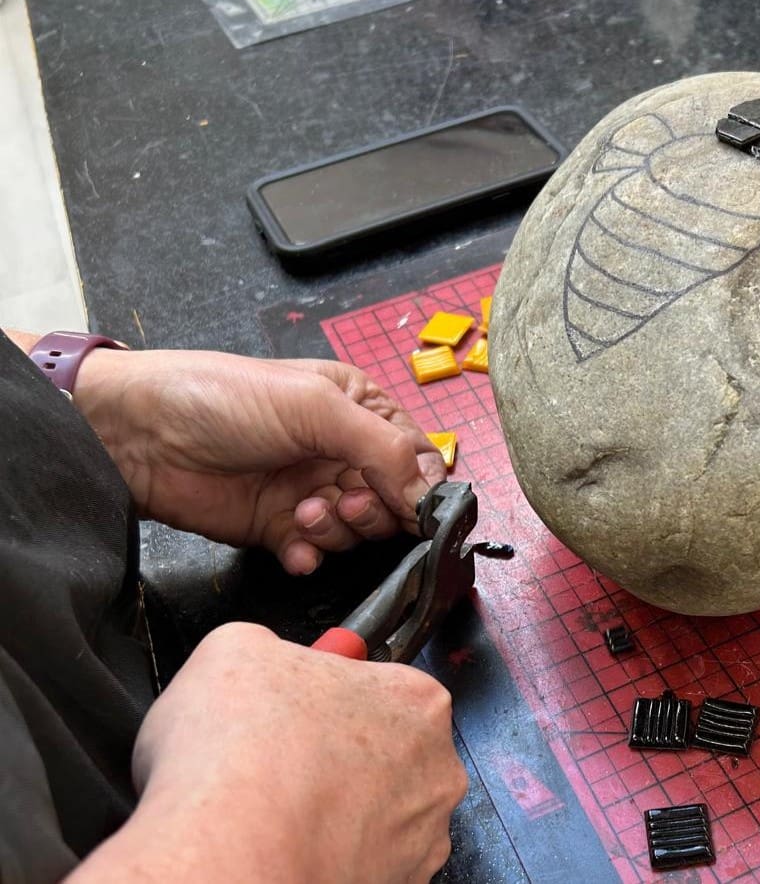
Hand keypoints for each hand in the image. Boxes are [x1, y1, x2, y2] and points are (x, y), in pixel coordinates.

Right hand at [69, 623, 467, 882]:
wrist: (227, 857)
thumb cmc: (240, 757)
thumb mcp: (235, 649)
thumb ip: (270, 648)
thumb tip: (261, 660)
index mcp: (416, 700)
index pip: (383, 686)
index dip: (331, 695)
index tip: (297, 708)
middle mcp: (436, 771)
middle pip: (389, 752)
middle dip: (340, 754)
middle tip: (280, 759)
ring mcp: (421, 840)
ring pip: (380, 814)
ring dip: (339, 810)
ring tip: (277, 809)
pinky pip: (364, 863)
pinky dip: (332, 857)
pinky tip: (288, 845)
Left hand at [73, 348, 445, 573]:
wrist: (141, 435)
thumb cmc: (222, 397)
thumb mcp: (316, 407)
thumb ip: (384, 449)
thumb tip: (426, 496)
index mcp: (359, 411)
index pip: (418, 458)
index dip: (418, 488)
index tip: (407, 507)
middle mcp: (340, 453)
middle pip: (392, 503)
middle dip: (371, 512)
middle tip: (341, 504)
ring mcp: (310, 491)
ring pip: (356, 534)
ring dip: (334, 533)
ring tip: (301, 513)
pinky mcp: (279, 528)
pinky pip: (316, 555)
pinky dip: (308, 555)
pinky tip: (290, 542)